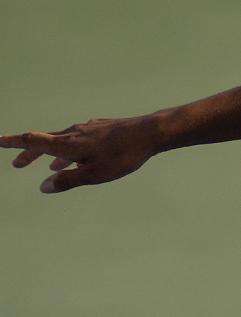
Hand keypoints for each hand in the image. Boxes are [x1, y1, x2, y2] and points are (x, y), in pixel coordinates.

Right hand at [2, 116, 162, 193]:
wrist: (151, 132)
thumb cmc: (123, 155)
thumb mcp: (95, 174)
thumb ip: (69, 181)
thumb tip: (43, 187)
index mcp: (67, 144)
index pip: (33, 140)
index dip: (13, 142)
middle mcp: (74, 133)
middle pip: (45, 142)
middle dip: (29, 153)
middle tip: (16, 164)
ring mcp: (88, 129)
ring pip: (64, 141)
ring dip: (53, 154)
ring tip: (49, 167)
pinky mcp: (102, 128)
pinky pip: (80, 140)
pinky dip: (72, 150)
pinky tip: (79, 158)